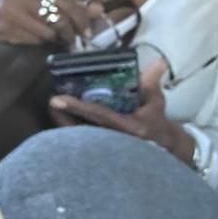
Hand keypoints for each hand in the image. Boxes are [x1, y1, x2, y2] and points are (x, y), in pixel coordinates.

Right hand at [0, 0, 86, 45]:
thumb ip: (64, 1)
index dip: (80, 17)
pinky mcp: (2, 28)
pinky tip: (37, 40)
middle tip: (76, 40)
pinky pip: (31, 40)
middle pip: (57, 16)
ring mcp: (9, 11)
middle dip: (71, 31)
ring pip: (46, 31)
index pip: (64, 0)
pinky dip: (39, 43)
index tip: (88, 29)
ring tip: (55, 40)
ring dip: (55, 39)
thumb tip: (98, 9)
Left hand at [50, 59, 194, 162]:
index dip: (77, 106)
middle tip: (53, 102)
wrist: (164, 151)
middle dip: (64, 117)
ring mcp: (108, 151)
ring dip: (65, 123)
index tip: (57, 99)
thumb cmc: (158, 125)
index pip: (100, 115)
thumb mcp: (156, 103)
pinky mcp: (103, 155)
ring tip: (56, 108)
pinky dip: (71, 132)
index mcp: (131, 128)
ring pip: (79, 139)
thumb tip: (159, 62)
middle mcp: (117, 142)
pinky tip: (64, 120)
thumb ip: (152, 83)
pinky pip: (82, 144)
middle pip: (82, 130)